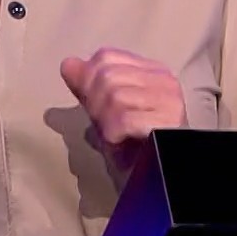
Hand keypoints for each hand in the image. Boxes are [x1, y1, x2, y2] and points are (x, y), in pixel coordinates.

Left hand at [59, 48, 187, 171]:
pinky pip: (124, 119)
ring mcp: (169, 100)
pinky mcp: (169, 122)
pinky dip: (115, 134)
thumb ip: (89, 87)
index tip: (92, 107)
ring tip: (118, 138)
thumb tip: (67, 64)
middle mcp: (163, 80)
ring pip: (115, 96)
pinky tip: (123, 144)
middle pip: (107, 75)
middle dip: (96, 105)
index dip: (88, 79)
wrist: (160, 179)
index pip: (106, 57)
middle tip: (108, 128)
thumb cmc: (134, 147)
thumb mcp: (107, 113)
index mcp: (150, 71)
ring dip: (106, 123)